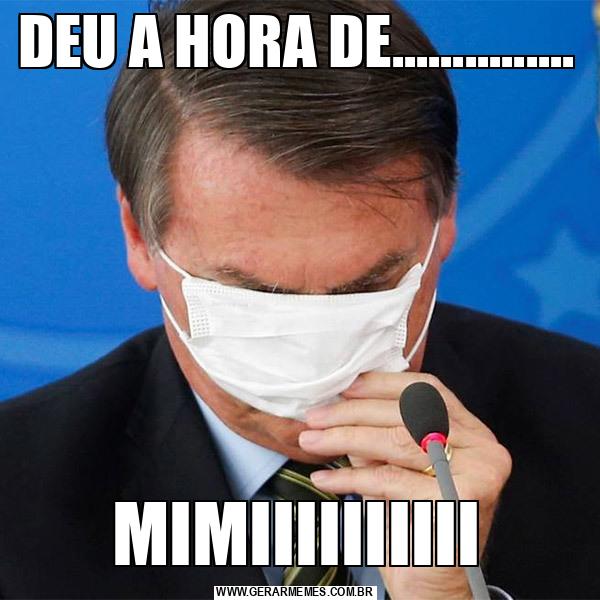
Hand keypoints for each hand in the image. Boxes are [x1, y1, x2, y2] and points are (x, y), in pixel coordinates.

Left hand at [298, 372, 511, 599]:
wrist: (431, 587)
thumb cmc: (412, 524)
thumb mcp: (395, 467)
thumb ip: (378, 435)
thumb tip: (339, 404)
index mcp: (474, 433)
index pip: (429, 390)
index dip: (384, 384)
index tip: (346, 388)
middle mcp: (484, 448)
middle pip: (408, 412)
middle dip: (353, 412)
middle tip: (315, 418)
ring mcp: (477, 473)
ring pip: (397, 441)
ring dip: (345, 438)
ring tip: (312, 441)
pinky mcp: (458, 501)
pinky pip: (391, 479)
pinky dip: (351, 477)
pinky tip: (326, 479)